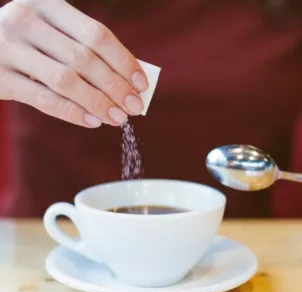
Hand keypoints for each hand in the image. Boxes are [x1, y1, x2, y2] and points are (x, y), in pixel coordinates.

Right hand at [0, 0, 148, 126]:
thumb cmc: (32, 43)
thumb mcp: (55, 34)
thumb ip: (85, 51)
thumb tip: (126, 83)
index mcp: (48, 4)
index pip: (97, 35)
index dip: (124, 62)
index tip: (141, 85)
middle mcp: (27, 20)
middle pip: (85, 59)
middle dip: (116, 87)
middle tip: (135, 107)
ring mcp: (9, 47)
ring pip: (66, 81)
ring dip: (98, 103)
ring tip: (118, 118)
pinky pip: (44, 100)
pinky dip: (73, 113)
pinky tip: (94, 121)